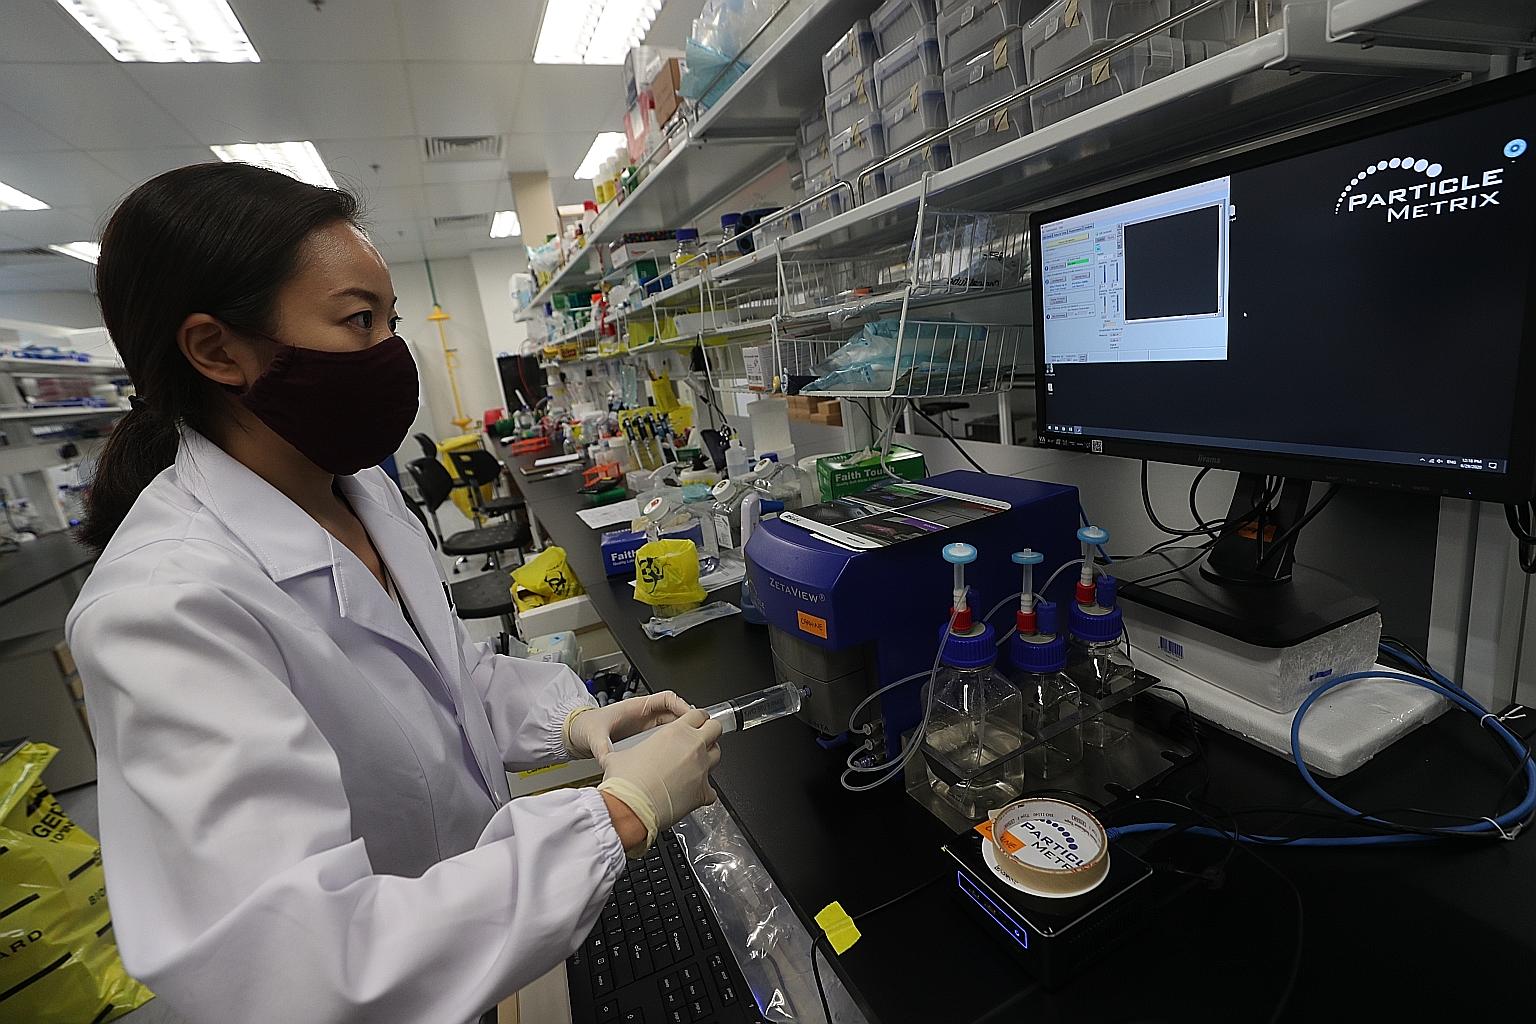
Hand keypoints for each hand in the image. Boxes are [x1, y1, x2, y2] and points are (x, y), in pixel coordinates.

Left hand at [565, 690, 692, 764]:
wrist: (577, 733)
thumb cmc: (586, 727)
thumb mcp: (594, 735)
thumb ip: (601, 747)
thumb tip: (606, 758)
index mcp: (636, 707)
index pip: (667, 699)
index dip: (682, 705)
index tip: (691, 717)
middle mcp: (644, 715)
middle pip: (675, 713)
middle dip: (689, 721)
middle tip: (701, 733)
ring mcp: (646, 726)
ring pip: (673, 725)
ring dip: (684, 733)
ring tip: (694, 746)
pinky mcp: (644, 737)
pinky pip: (666, 736)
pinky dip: (676, 742)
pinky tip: (679, 755)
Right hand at [596, 709, 722, 855]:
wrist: (631, 809)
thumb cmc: (625, 783)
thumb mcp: (619, 756)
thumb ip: (625, 752)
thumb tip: (612, 757)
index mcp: (675, 732)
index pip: (697, 714)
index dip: (697, 717)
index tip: (694, 722)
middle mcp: (693, 747)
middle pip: (716, 729)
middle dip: (710, 732)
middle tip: (700, 739)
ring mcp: (701, 769)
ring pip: (717, 756)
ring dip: (709, 758)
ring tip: (695, 765)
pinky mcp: (703, 792)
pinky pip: (712, 790)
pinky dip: (704, 791)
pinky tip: (692, 793)